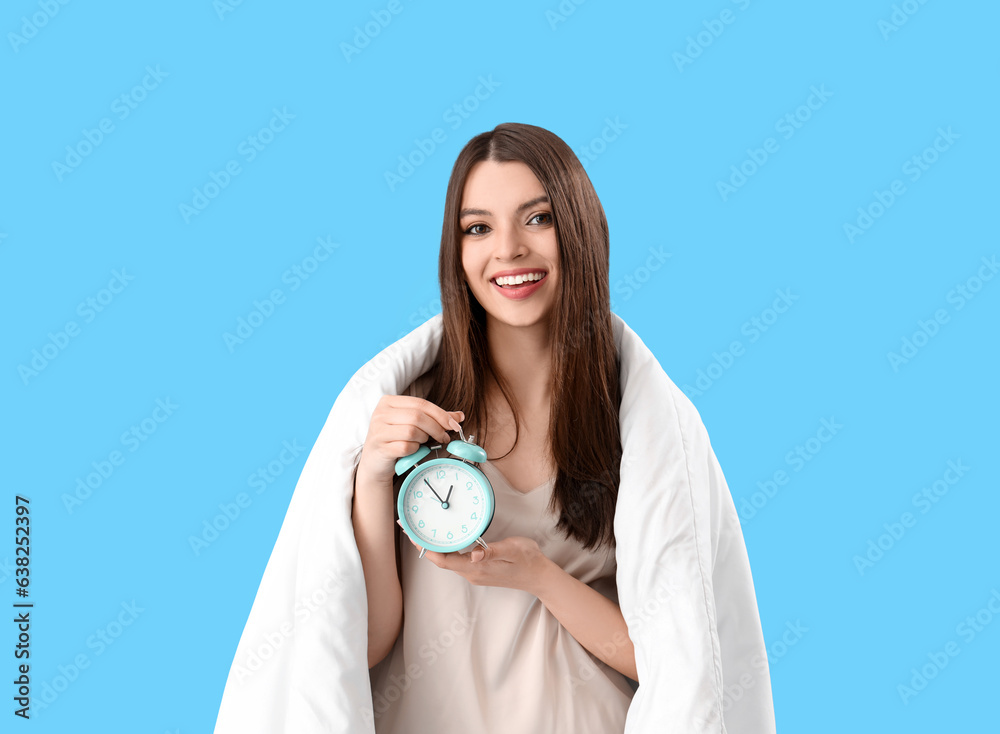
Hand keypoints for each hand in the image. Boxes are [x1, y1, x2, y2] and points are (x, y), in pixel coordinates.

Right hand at [356, 395, 463, 486]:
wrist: (375, 462)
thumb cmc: (396, 439)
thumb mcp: (413, 424)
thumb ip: (435, 417)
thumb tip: (460, 416)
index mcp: (388, 401)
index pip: (421, 403)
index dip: (441, 414)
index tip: (455, 425)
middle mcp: (381, 413)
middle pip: (418, 416)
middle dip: (436, 428)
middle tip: (444, 437)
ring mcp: (378, 430)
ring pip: (412, 431)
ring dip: (424, 439)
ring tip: (424, 443)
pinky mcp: (380, 447)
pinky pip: (406, 447)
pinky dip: (414, 450)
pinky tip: (413, 450)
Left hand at [406, 535, 552, 595]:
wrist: (539, 576)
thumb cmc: (528, 560)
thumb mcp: (513, 550)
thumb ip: (493, 551)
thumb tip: (474, 553)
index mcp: (476, 568)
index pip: (443, 560)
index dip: (425, 548)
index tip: (412, 534)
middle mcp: (471, 573)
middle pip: (440, 560)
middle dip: (423, 545)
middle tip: (409, 527)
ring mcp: (474, 573)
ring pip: (447, 560)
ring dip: (433, 547)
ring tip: (421, 530)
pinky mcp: (478, 570)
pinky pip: (455, 560)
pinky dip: (445, 549)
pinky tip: (443, 538)